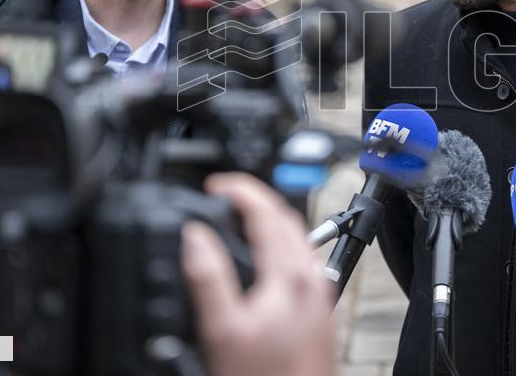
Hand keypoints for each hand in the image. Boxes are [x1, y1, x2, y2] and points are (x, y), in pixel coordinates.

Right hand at [181, 173, 334, 375]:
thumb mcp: (221, 330)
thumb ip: (207, 277)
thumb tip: (195, 235)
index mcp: (290, 276)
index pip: (266, 211)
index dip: (239, 190)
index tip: (215, 186)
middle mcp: (312, 279)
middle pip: (287, 219)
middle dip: (254, 201)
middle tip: (223, 199)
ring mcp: (320, 295)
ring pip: (298, 239)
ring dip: (270, 222)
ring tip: (239, 223)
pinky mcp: (320, 311)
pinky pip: (302, 262)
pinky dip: (280, 246)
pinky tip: (263, 263)